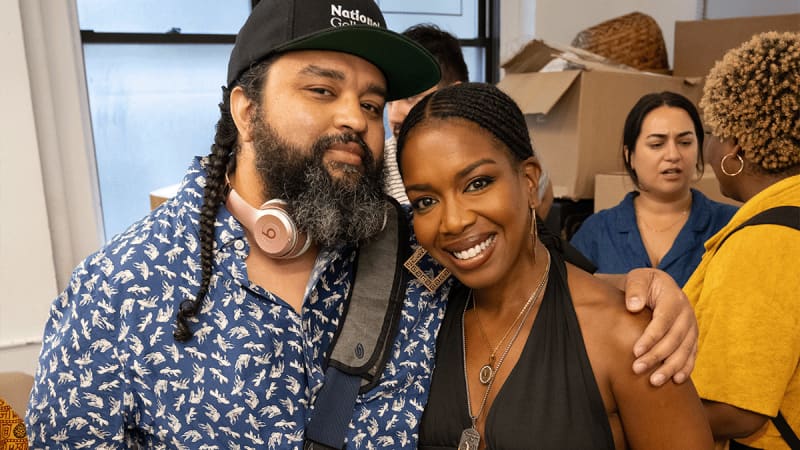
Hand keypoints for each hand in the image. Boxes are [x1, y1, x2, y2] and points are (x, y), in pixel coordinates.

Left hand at [623, 268, 697, 385]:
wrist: (657, 286)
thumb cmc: (644, 283)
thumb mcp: (638, 278)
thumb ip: (635, 289)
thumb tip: (633, 306)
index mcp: (674, 298)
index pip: (663, 321)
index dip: (650, 337)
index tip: (635, 351)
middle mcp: (687, 314)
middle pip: (673, 339)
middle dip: (656, 356)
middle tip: (637, 369)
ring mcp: (691, 327)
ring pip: (684, 350)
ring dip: (670, 367)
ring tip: (654, 381)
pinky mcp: (692, 337)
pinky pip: (692, 354)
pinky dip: (685, 368)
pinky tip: (676, 380)